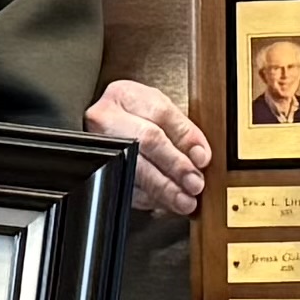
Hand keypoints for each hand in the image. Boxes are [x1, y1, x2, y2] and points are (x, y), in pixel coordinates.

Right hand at [83, 79, 209, 216]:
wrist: (102, 127)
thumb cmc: (132, 118)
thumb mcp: (157, 111)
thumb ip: (181, 130)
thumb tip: (200, 156)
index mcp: (125, 95)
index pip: (160, 113)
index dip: (185, 137)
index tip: (202, 158)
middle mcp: (106, 118)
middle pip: (146, 140)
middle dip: (175, 165)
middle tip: (194, 183)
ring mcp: (96, 145)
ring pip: (133, 168)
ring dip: (164, 189)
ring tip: (184, 200)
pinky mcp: (97, 170)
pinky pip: (124, 187)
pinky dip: (148, 198)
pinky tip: (165, 203)